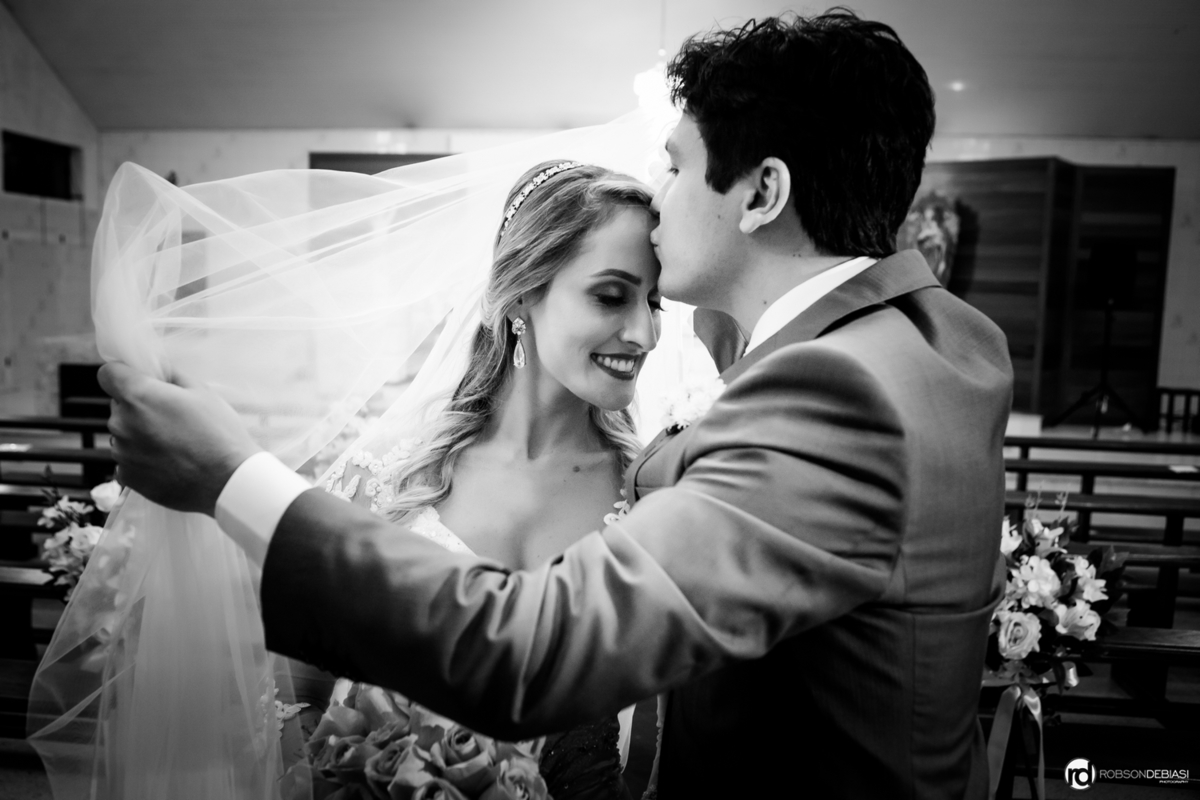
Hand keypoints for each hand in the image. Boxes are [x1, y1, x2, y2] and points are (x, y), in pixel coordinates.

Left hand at [98, 362, 261, 515]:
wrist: (226, 481)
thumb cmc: (219, 434)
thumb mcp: (203, 393)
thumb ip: (172, 375)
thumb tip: (158, 369)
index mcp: (138, 396)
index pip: (108, 374)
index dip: (123, 374)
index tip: (139, 381)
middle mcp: (122, 423)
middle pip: (120, 406)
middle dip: (139, 407)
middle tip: (171, 418)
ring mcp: (122, 452)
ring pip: (124, 433)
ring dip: (141, 434)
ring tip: (175, 444)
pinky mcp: (127, 476)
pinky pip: (128, 459)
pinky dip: (143, 458)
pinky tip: (169, 462)